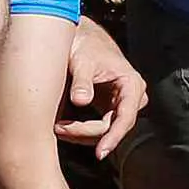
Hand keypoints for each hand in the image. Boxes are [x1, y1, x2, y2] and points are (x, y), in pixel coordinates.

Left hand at [54, 17, 146, 159]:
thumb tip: (81, 101)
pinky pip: (98, 125)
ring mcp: (120, 102)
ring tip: (57, 126)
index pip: (126, 118)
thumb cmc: (84, 44)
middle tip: (59, 129)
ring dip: (81, 133)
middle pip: (113, 127)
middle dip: (86, 133)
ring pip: (104, 129)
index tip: (100, 152)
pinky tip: (63, 125)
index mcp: (131, 84)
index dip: (113, 137)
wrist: (80, 36)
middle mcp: (131, 96)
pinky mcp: (109, 106)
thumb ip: (82, 81)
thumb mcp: (82, 61)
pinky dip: (80, 128)